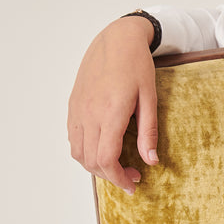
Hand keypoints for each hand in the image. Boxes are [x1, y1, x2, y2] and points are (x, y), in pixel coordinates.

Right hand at [67, 16, 158, 193]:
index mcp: (110, 113)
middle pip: (91, 161)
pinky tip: (103, 149)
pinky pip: (73, 139)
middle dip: (111, 176)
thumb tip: (151, 161)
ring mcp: (77, 110)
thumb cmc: (136, 65)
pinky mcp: (73, 106)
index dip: (118, 178)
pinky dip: (86, 152)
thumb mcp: (150, 98)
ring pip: (78, 153)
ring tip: (117, 166)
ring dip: (96, 167)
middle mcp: (88, 114)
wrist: (115, 39)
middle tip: (132, 177)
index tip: (133, 185)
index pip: (106, 159)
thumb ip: (149, 132)